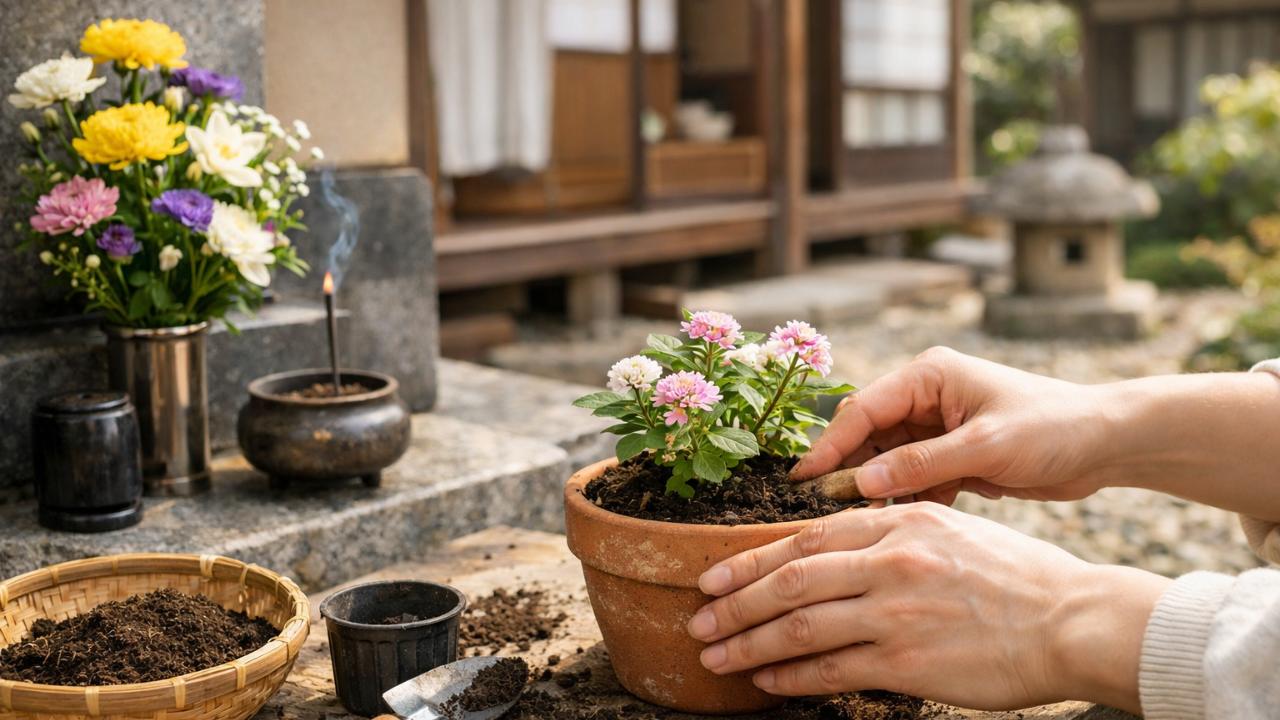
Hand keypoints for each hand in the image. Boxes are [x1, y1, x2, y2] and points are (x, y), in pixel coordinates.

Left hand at [687, 504, 1169, 712]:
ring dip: (748, 644)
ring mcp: (895, 612)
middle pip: (788, 582)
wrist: (1072, 619)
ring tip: (715, 656)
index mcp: (896, 521)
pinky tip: (766, 682)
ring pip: (797, 626)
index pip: (803, 539)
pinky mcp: (907, 662)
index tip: (712, 576)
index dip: (749, 560)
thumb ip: (886, 537)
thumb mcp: (946, 530)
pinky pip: (831, 670)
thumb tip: (826, 556)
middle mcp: (888, 561)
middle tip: (699, 619)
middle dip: (733, 603)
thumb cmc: (1013, 575)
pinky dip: (790, 677)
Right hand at [793, 346, 1279, 519]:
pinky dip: (903, 501)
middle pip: (868, 436)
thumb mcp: (986, 446)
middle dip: (846, 470)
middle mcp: (926, 399)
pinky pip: (912, 480)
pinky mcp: (952, 458)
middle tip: (818, 508)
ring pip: (886, 462)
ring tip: (851, 523)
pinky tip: (893, 525)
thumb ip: (922, 464)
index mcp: (928, 377)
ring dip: (874, 490)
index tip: (802, 478)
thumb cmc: (1054, 428)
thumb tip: (862, 482)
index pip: (863, 410)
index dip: (830, 445)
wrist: (1108, 444)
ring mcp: (938, 430)